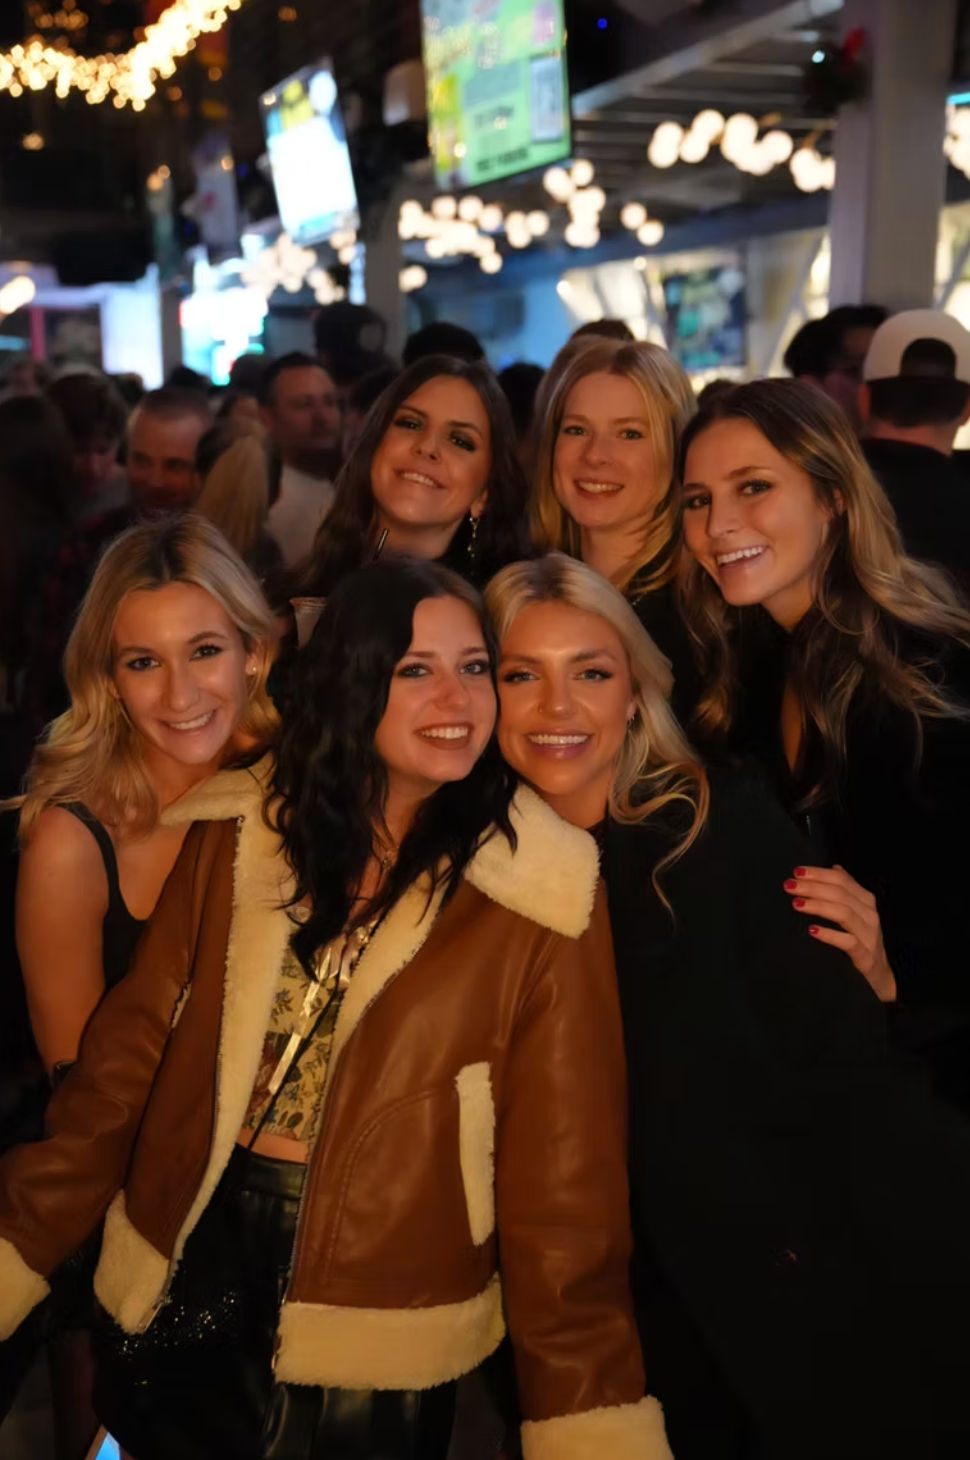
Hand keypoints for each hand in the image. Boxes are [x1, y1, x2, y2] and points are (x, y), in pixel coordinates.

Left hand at [784, 864, 896, 1002]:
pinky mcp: (865, 956)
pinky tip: (812, 931)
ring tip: (797, 904)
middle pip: (840, 894)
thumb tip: (834, 867)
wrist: (880, 976)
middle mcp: (869, 915)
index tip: (796, 872)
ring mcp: (869, 935)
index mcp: (865, 900)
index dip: (818, 874)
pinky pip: (848, 942)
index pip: (841, 879)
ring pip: (844, 914)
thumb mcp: (855, 913)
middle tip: (789, 886)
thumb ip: (845, 891)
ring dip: (818, 906)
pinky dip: (829, 935)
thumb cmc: (861, 941)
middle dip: (813, 887)